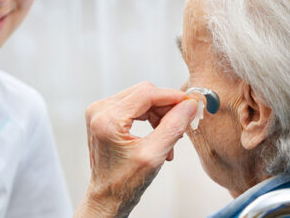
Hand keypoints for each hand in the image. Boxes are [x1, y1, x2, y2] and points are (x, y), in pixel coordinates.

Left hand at [75, 82, 197, 217]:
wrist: (107, 197)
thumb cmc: (124, 183)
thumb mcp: (154, 155)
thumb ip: (173, 126)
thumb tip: (189, 105)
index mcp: (107, 119)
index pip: (146, 94)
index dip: (172, 96)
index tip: (190, 103)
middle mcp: (99, 110)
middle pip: (144, 93)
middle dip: (166, 108)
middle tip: (181, 126)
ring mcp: (100, 111)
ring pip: (141, 99)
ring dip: (160, 114)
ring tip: (170, 137)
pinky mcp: (104, 115)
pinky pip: (134, 106)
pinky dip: (150, 117)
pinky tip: (159, 135)